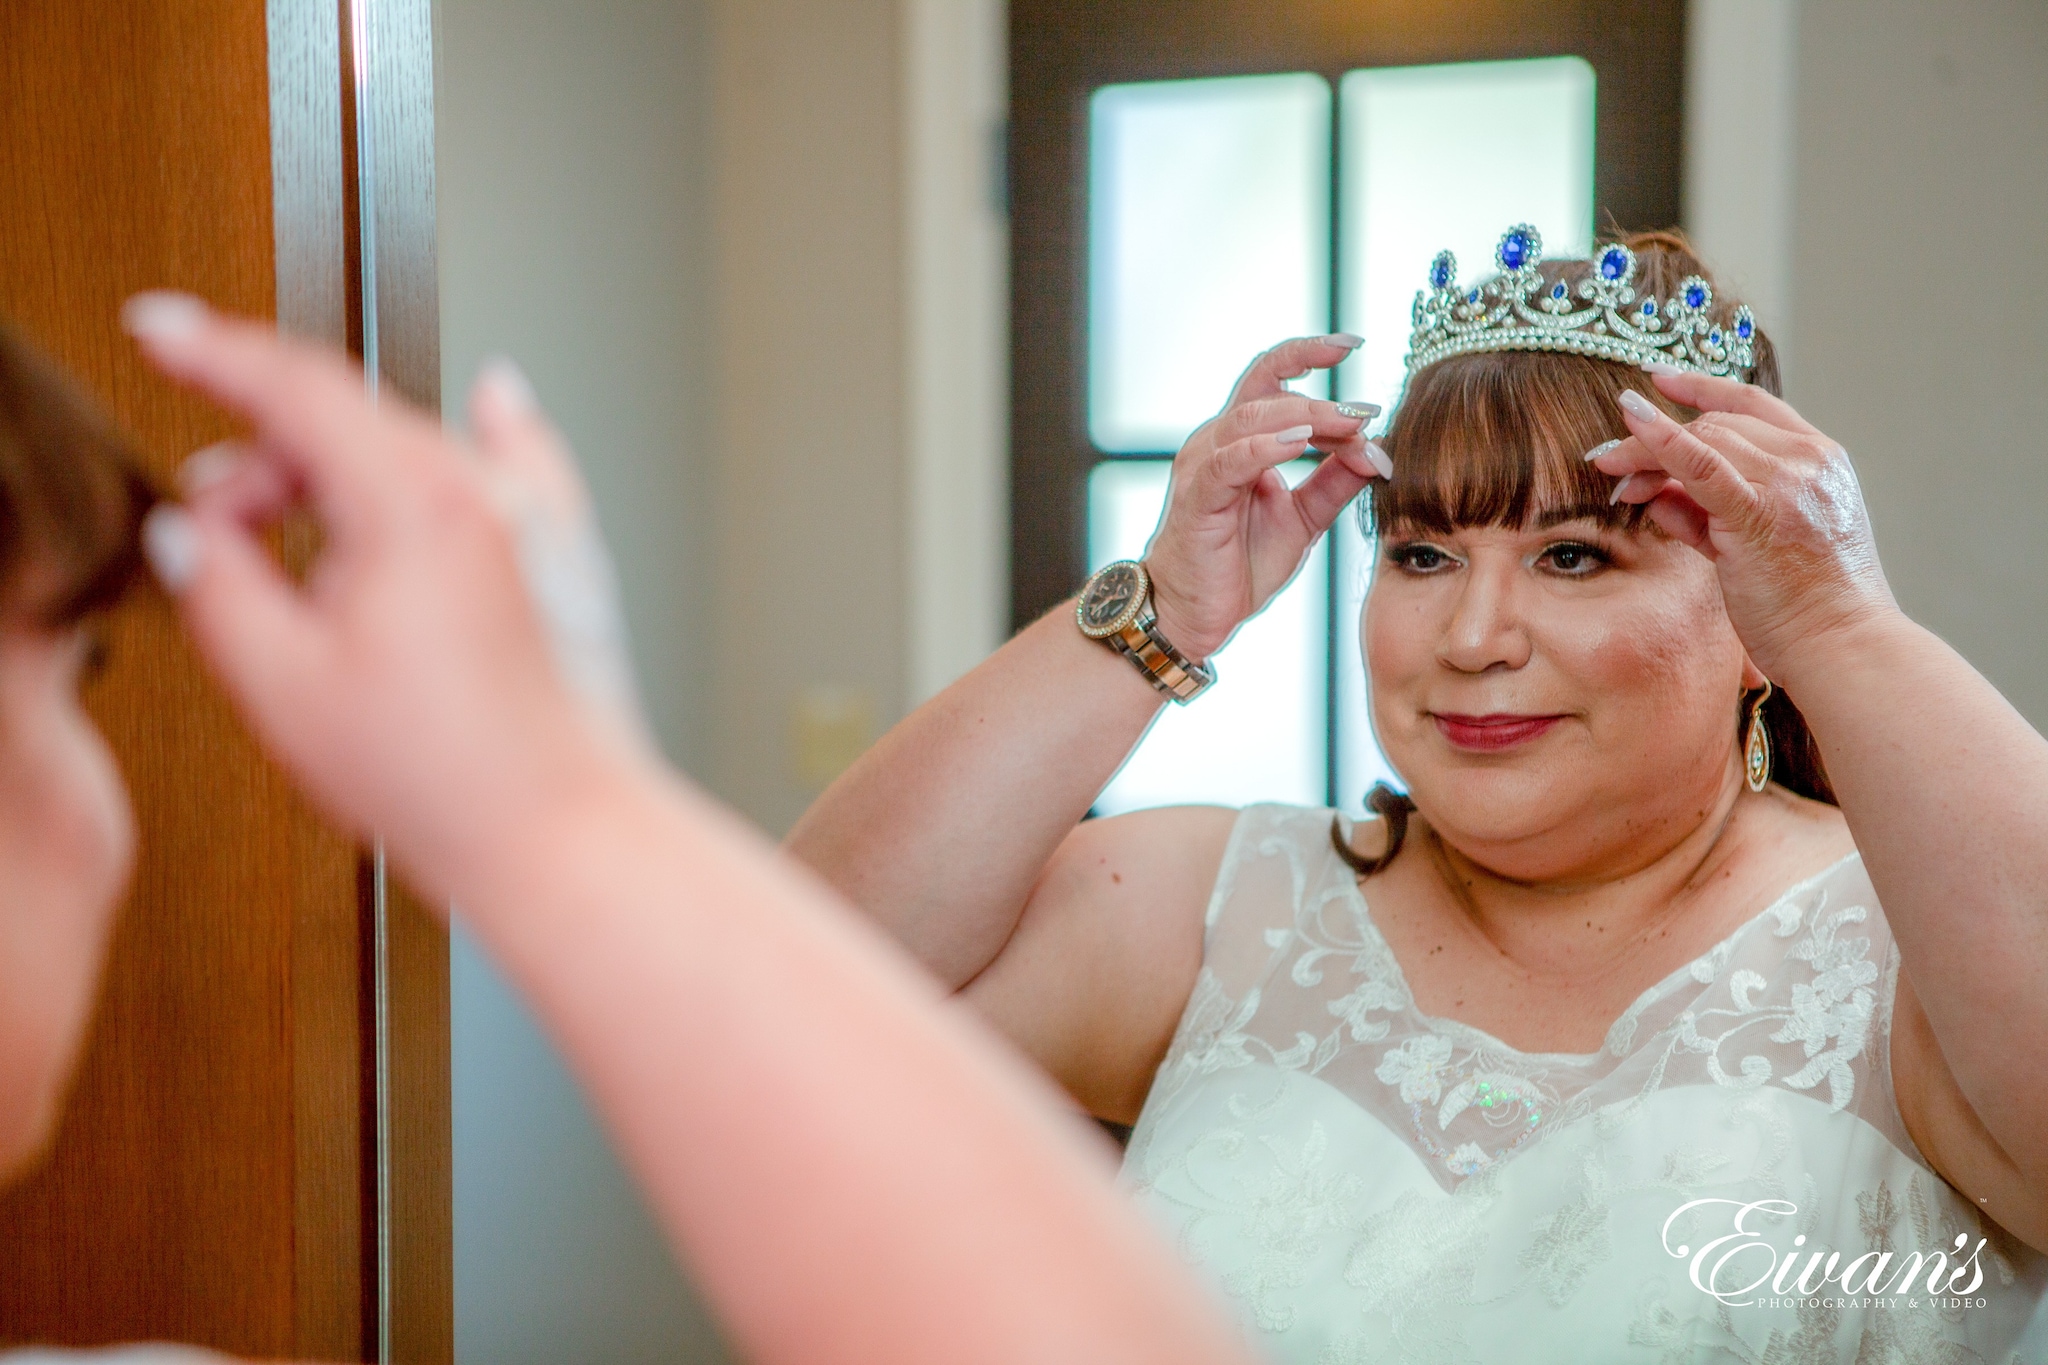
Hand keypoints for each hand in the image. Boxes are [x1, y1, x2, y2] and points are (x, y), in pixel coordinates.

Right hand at [122, 293, 640, 899]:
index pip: (295, 385)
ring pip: (415, 447)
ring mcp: (536, 520)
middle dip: (265, 458)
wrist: (559, 831)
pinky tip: (492, 396)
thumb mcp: (283, 684)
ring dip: (343, 473)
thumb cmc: (448, 777)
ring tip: (307, 552)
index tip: (161, 333)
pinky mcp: (566, 553)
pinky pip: (516, 462)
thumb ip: (216, 584)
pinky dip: (482, 432)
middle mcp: (488, 492)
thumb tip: (190, 530)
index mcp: (415, 503)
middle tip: (219, 529)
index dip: (211, 352)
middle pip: (350, 419)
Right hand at [1142, 336, 1387, 660]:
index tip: (1354, 343)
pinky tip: (1299, 442)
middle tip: (1367, 412)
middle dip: (1324, 399)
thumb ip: (1337, 481)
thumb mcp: (1304, 518)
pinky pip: (1231, 460)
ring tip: (1346, 423)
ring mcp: (1203, 465)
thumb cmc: (1238, 562)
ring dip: (1304, 416)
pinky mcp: (1198, 496)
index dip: (1311, 354)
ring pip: (1252, 417)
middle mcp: (1217, 441)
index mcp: (1240, 439)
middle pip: (1268, 392)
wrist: (1193, 613)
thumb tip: (1380, 448)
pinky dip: (1265, 446)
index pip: (1274, 379)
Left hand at [1590, 370, 1900, 682]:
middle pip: (1717, 425)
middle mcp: (1808, 461)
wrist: (1844, 648)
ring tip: (1612, 472)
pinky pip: (1701, 465)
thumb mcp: (1762, 547)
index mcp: (1819, 461)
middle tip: (1611, 461)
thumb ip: (1710, 514)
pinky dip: (1663, 442)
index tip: (1658, 381)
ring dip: (1646, 450)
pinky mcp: (1760, 513)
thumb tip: (1656, 493)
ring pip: (1703, 440)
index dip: (1702, 389)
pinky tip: (1632, 426)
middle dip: (1656, 436)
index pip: (1754, 406)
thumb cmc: (1807, 609)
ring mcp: (1789, 483)